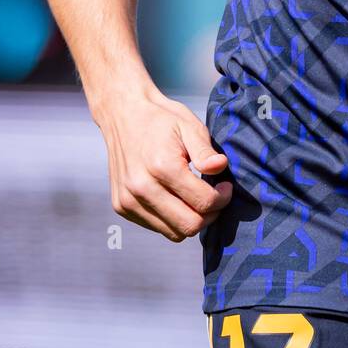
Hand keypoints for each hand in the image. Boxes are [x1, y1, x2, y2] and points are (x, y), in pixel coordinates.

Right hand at [96, 88, 232, 241]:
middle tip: (216, 197)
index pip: (203, 202)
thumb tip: (220, 168)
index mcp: (162, 166)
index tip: (226, 187)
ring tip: (197, 197)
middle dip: (210, 215)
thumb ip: (205, 152)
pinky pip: (156, 227)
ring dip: (191, 220)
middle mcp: (142, 188)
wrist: (123, 114)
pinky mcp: (121, 207)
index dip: (222, 199)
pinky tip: (177, 198)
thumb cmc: (161, 119)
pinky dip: (172, 219)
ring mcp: (128, 200)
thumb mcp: (189, 126)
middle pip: (189, 225)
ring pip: (173, 233)